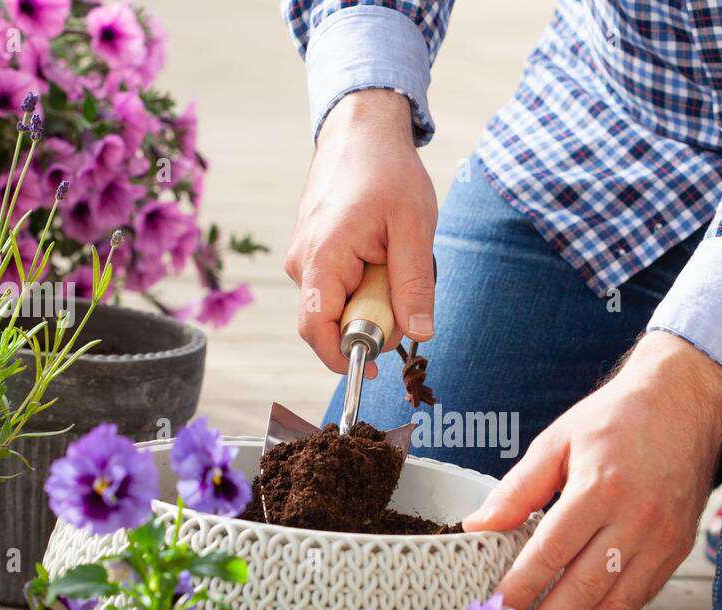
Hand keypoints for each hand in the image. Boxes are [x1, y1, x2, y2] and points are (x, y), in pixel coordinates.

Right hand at [284, 89, 437, 377]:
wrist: (361, 129)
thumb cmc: (388, 171)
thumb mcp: (414, 228)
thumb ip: (415, 285)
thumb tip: (419, 334)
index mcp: (322, 258)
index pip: (316, 330)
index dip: (342, 358)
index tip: (373, 368)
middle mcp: (301, 262)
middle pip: (333, 322)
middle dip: (373, 319)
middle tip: (405, 284)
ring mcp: (303, 257)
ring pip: (340, 304)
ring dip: (373, 296)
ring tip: (393, 255)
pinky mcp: (312, 253)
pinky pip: (339, 286)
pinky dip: (366, 280)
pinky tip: (381, 250)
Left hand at [462, 332, 721, 609]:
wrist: (686, 401)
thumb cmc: (616, 417)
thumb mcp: (557, 440)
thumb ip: (518, 489)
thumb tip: (477, 526)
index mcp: (601, 488)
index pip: (551, 552)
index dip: (520, 588)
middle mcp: (637, 519)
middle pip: (584, 589)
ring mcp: (663, 539)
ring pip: (616, 604)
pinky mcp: (677, 549)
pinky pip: (640, 596)